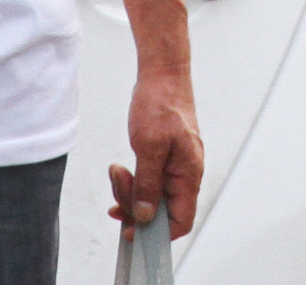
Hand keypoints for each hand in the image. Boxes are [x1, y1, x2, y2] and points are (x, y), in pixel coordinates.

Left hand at [107, 67, 202, 239]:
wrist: (162, 72)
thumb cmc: (161, 103)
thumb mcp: (149, 146)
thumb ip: (147, 184)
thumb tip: (144, 216)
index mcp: (189, 173)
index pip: (181, 220)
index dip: (157, 233)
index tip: (131, 232)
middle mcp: (186, 173)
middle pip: (162, 210)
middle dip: (135, 204)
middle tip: (116, 188)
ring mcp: (176, 164)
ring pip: (153, 195)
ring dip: (130, 190)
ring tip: (116, 170)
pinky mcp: (166, 156)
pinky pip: (150, 179)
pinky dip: (134, 180)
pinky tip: (121, 170)